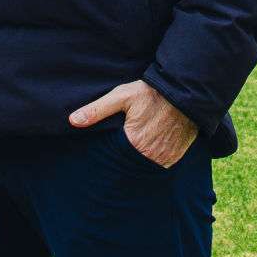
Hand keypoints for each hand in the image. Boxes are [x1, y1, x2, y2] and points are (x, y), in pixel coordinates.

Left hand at [66, 79, 196, 167]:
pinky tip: (150, 148)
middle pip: (130, 163)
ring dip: (141, 160)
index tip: (108, 150)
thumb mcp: (121, 96)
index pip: (114, 158)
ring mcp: (165, 157)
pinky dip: (155, 158)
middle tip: (122, 150)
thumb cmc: (150, 93)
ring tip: (136, 150)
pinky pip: (162, 164)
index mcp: (134, 142)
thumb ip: (96, 110)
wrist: (183, 90)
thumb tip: (73, 120)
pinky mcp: (176, 155)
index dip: (110, 153)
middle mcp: (150, 154)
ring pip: (146, 166)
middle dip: (125, 159)